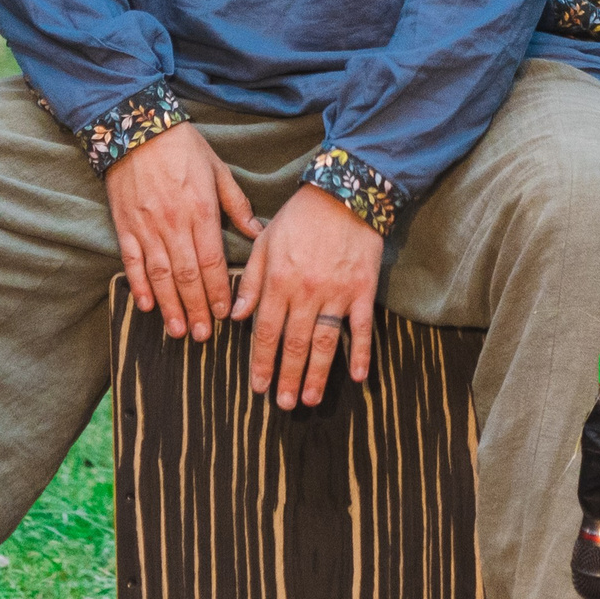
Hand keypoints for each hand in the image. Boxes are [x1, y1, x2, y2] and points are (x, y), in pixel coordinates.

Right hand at [105, 122, 263, 342]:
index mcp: (201, 211)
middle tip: (203, 336)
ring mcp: (146, 226)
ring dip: (170, 306)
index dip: (219, 291)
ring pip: (160, 275)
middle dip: (197, 308)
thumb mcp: (218, 170)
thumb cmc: (183, 147)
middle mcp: (174, 224)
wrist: (137, 126)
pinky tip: (146, 306)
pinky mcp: (125, 225)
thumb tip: (257, 231)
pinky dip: (139, 285)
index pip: (212, 261)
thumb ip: (236, 205)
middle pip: (187, 276)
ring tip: (179, 331)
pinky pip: (131, 262)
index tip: (226, 315)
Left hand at [232, 184, 382, 408]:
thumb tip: (236, 316)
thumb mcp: (265, 242)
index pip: (266, 330)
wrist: (345, 194)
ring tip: (309, 399)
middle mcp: (305, 291)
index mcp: (278, 280)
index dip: (261, 361)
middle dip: (286, 376)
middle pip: (294, 344)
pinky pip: (363, 328)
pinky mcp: (363, 290)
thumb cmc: (300, 217)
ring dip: (317, 375)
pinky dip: (361, 352)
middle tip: (282, 404)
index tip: (258, 386)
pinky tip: (357, 376)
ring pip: (324, 343)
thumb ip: (251, 281)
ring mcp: (337, 293)